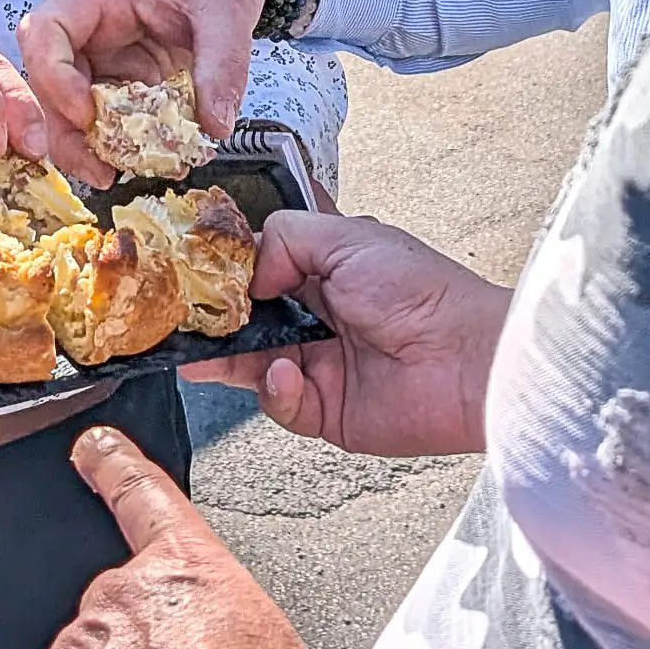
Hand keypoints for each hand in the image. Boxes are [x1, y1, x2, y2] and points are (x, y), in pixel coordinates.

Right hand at [16, 0, 278, 185]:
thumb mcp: (226, 8)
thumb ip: (222, 64)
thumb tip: (213, 128)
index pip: (45, 32)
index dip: (52, 77)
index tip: (88, 113)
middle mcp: (93, 30)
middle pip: (51, 84)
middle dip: (67, 133)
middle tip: (101, 171)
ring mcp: (110, 57)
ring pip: (78, 108)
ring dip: (93, 146)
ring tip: (120, 175)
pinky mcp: (131, 79)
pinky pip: (116, 116)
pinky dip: (126, 143)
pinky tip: (152, 162)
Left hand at [55, 428, 303, 648]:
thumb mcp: (249, 623)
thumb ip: (206, 601)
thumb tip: (202, 619)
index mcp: (185, 564)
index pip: (139, 492)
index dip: (111, 464)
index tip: (92, 449)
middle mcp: (125, 588)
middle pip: (113, 602)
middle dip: (134, 634)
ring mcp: (88, 634)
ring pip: (90, 644)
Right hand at [182, 210, 508, 457]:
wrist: (465, 361)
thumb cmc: (420, 292)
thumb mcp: (347, 238)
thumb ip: (285, 239)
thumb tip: (247, 270)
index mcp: (325, 267)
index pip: (262, 265)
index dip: (229, 268)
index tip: (194, 269)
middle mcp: (318, 314)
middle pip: (248, 317)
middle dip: (215, 318)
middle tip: (183, 317)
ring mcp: (319, 364)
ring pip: (252, 362)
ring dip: (226, 356)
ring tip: (202, 351)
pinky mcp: (326, 411)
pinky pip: (280, 402)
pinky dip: (275, 389)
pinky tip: (284, 373)